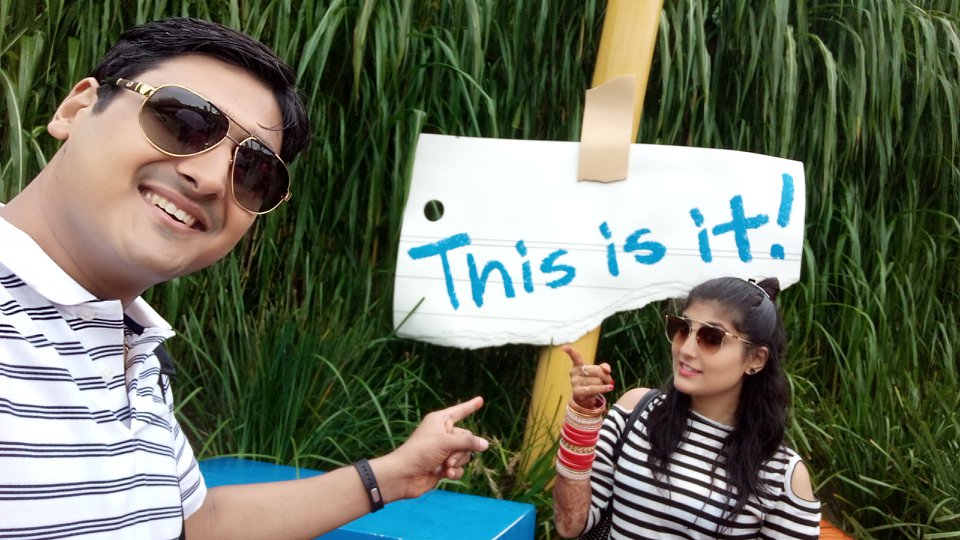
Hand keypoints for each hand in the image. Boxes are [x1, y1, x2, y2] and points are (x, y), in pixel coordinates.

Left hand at [373, 396, 487, 501]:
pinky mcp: (444, 466)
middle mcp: (443, 434)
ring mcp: (444, 451)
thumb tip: (485, 444)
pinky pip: (459, 467)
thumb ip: (468, 442)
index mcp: (440, 421)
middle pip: (467, 438)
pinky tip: (446, 475)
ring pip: (464, 454)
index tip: (480, 400)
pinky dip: (454, 472)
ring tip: (446, 467)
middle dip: (461, 450)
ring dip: (457, 462)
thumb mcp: (445, 442)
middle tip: (449, 458)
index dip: (470, 406)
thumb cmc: (420, 452)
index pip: (459, 411)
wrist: (404, 476)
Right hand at [562, 345, 613, 409]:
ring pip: (596, 380)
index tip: (564, 347)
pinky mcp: (577, 391)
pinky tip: (609, 388)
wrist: (586, 396)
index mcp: (578, 364)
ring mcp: (574, 382)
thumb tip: (607, 370)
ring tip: (605, 386)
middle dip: (605, 375)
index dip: (570, 351)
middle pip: (595, 370)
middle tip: (609, 379)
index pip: (574, 356)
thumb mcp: (598, 372)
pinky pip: (593, 389)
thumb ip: (604, 367)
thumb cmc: (592, 381)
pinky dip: (603, 388)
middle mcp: (574, 372)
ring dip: (604, 384)